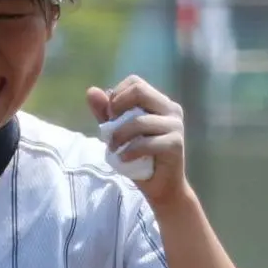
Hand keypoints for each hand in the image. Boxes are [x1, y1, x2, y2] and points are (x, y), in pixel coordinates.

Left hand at [87, 77, 189, 208]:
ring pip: (139, 120)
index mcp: (159, 102)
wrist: (159, 185)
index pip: (134, 82)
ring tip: (114, 147)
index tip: (110, 116)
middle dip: (117, 109)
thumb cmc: (138, 155)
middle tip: (111, 129)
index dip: (116, 96)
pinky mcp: (175, 143)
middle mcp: (170, 109)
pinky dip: (129, 151)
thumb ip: (105, 112)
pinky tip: (124, 158)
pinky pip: (146, 142)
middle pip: (139, 92)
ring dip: (119, 136)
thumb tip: (91, 91)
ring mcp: (175, 125)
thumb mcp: (117, 131)